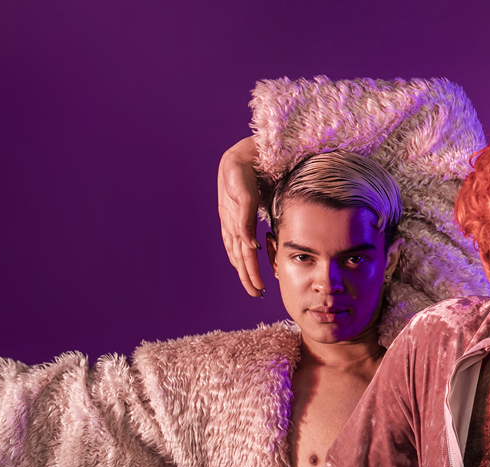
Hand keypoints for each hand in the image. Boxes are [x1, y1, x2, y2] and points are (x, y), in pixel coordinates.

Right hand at [217, 136, 263, 296]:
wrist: (243, 150)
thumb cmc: (245, 166)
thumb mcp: (244, 189)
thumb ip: (245, 215)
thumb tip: (248, 244)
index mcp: (234, 221)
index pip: (242, 253)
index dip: (249, 272)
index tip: (258, 288)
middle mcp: (231, 223)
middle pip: (240, 256)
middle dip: (248, 276)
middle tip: (257, 294)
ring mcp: (232, 219)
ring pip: (238, 250)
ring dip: (245, 269)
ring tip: (253, 285)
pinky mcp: (236, 214)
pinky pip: (238, 239)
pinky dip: (241, 253)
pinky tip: (246, 261)